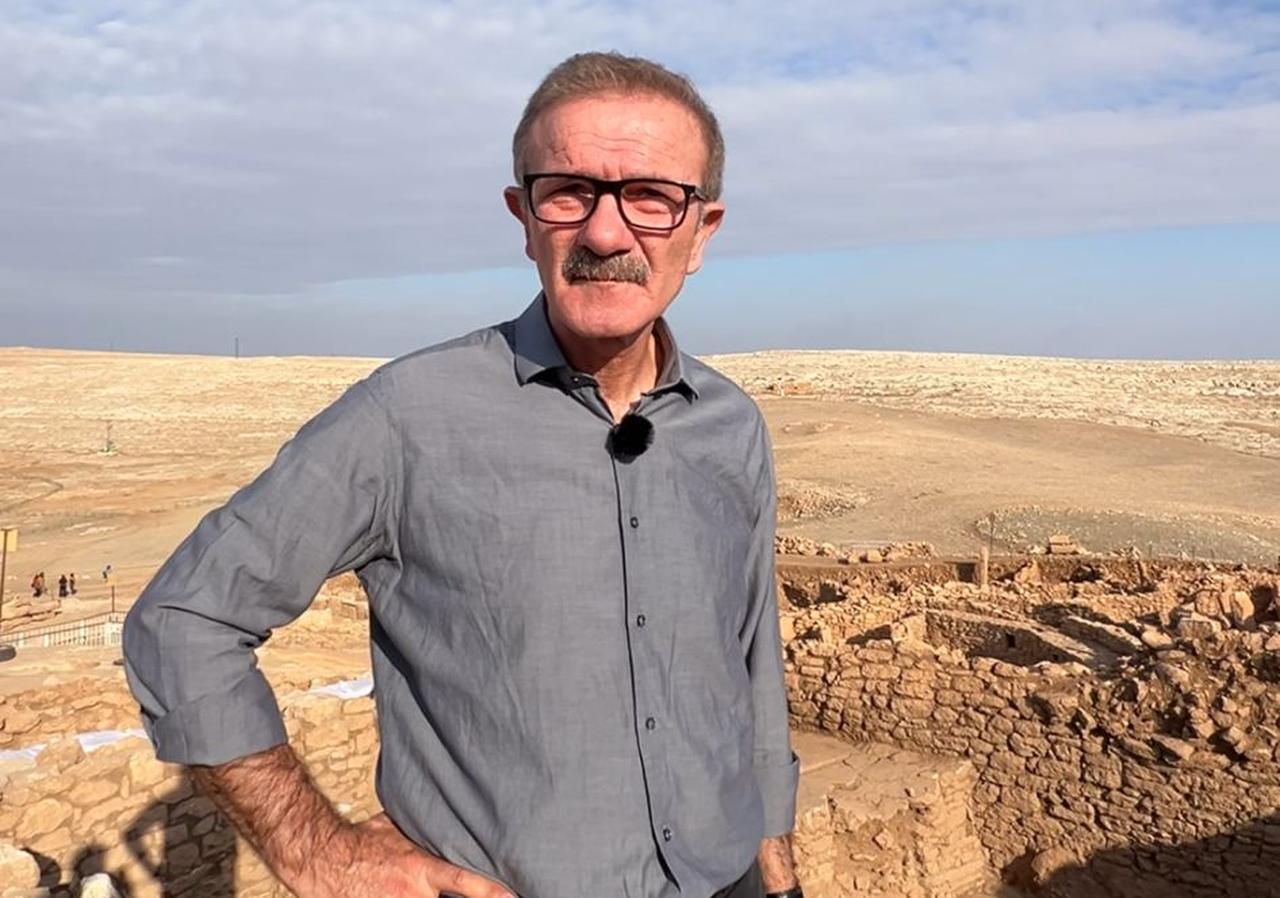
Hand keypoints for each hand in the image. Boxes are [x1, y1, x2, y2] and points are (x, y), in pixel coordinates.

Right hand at [300, 813, 515, 897]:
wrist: (324, 859)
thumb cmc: (359, 841)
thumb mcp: (394, 827)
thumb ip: (420, 827)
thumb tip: (438, 810)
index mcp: (421, 868)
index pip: (466, 882)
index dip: (492, 893)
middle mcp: (413, 895)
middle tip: (480, 895)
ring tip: (421, 891)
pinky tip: (397, 895)